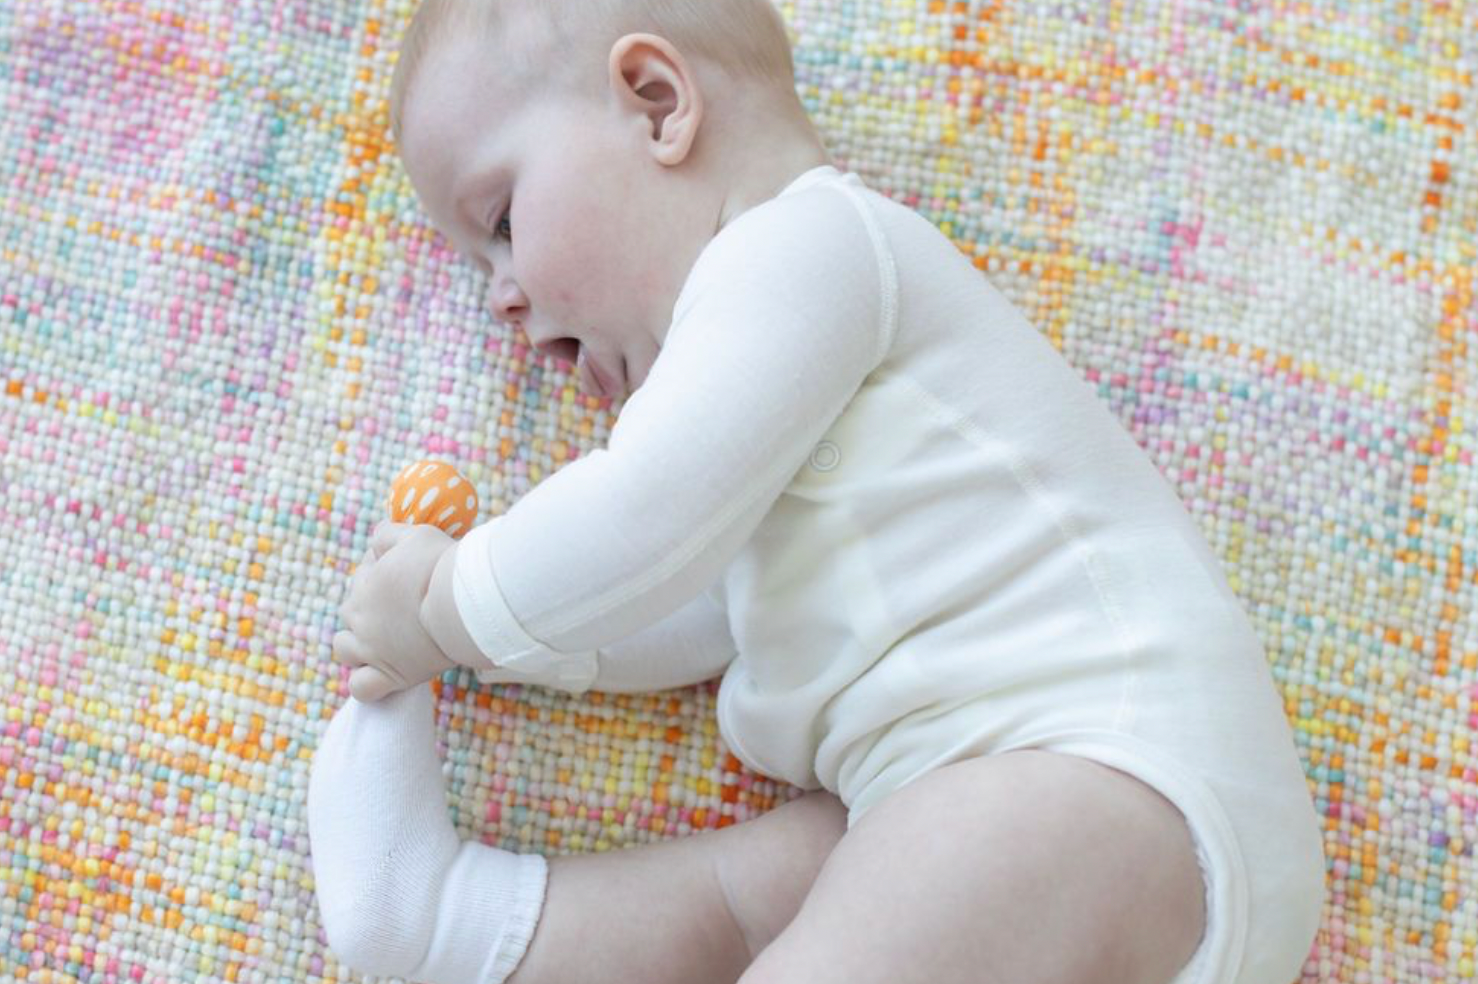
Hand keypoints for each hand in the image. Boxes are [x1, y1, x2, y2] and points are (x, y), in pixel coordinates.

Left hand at [334, 522, 457, 700]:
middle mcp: (361, 616)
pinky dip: (365, 682)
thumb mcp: (416, 534)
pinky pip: (361, 688)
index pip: (362, 575)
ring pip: (344, 649)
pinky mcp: (390, 675)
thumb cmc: (443, 567)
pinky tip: (380, 674)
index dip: (382, 572)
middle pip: (351, 611)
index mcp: (366, 583)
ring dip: (356, 644)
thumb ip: (389, 533)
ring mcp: (371, 649)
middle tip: (404, 606)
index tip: (406, 575)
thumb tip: (377, 535)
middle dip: (370, 607)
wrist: (462, 605)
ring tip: (384, 641)